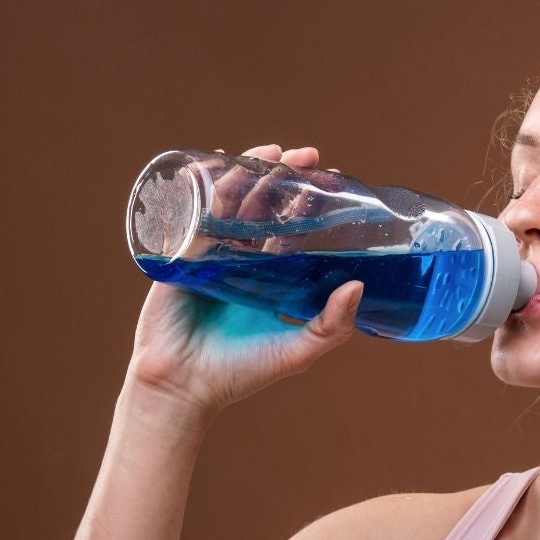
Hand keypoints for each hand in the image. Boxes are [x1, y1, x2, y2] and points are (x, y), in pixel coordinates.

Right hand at [126, 143, 363, 415]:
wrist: (183, 386)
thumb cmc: (239, 374)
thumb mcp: (296, 353)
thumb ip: (332, 327)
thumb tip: (358, 286)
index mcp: (269, 278)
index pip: (293, 229)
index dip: (310, 202)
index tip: (331, 178)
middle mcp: (241, 262)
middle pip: (264, 207)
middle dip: (283, 177)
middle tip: (306, 157)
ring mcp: (210, 256)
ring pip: (231, 203)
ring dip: (249, 172)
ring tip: (270, 153)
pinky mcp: (181, 255)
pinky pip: (192, 212)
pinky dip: (201, 185)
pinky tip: (213, 162)